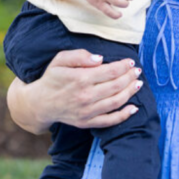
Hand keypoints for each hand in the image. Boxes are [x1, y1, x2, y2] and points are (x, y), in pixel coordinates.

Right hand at [7, 49, 143, 132]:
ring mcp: (87, 111)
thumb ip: (80, 56)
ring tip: (138, 84)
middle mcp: (85, 96)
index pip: (110, 71)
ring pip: (116, 101)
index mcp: (80, 79)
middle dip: (130, 77)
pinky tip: (134, 108)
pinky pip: (109, 121)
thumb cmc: (52, 78)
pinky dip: (124, 115)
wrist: (40, 103)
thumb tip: (100, 59)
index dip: (123, 66)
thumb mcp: (60, 60)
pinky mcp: (87, 122)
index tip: (130, 61)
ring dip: (130, 92)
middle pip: (116, 85)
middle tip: (137, 71)